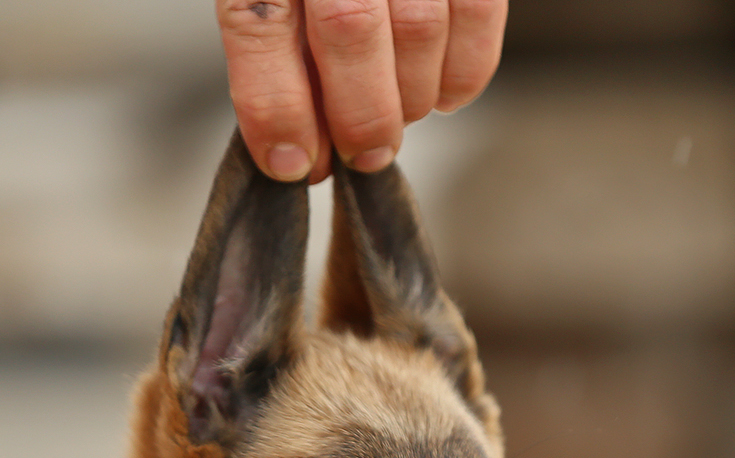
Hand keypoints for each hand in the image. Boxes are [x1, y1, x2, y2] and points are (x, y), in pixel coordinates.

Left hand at [217, 0, 506, 182]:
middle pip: (348, 24)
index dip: (276, 107)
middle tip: (363, 154)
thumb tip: (301, 155)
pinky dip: (461, 75)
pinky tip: (440, 93)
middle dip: (358, 114)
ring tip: (398, 110)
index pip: (258, 22)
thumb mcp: (276, 3)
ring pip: (418, 26)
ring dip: (410, 97)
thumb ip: (278, 62)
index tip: (291, 164)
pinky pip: (475, 15)